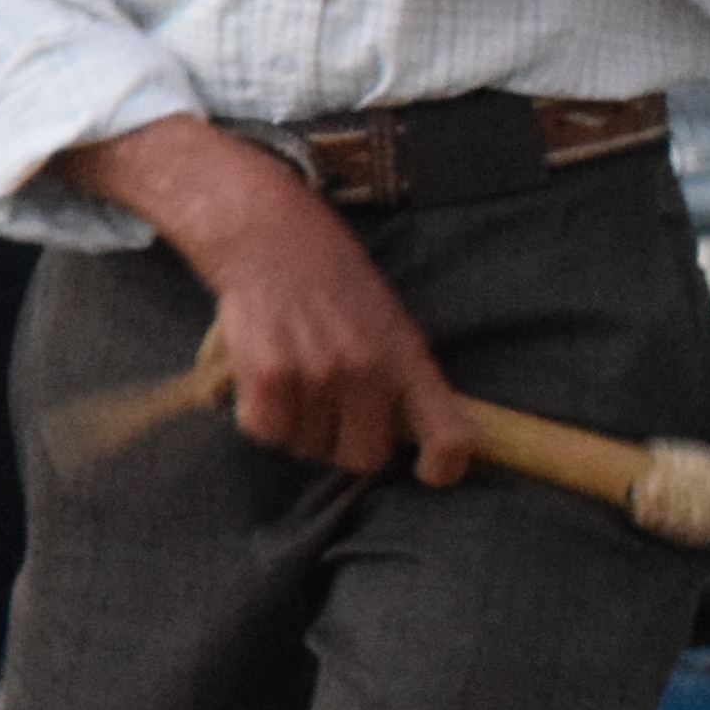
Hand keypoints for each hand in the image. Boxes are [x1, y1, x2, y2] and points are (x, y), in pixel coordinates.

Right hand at [87, 115, 474, 483]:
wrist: (269, 237)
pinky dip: (261, 415)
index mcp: (407, 357)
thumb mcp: (388, 320)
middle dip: (342, 443)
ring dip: (297, 425)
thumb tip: (400, 436)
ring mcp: (316, 375)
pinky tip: (263, 380)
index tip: (431, 473)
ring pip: (306, 446)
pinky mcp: (267, 376)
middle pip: (362, 456)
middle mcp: (366, 370)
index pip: (449, 433)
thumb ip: (399, 376)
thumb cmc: (331, 280)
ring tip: (292, 380)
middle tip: (328, 411)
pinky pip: (265, 431)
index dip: (444, 464)